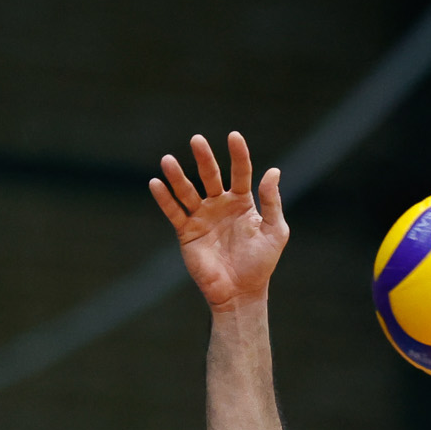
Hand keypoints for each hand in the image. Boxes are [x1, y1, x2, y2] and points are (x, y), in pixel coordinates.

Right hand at [150, 132, 286, 311]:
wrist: (240, 292)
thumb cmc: (261, 263)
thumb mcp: (274, 231)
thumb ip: (272, 202)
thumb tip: (273, 171)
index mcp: (242, 202)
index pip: (240, 172)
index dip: (238, 155)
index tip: (234, 137)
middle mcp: (220, 205)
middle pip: (210, 175)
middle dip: (204, 158)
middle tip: (197, 140)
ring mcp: (202, 217)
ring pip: (188, 191)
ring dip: (178, 176)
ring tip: (167, 160)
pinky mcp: (187, 233)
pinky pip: (174, 212)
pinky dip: (164, 199)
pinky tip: (156, 183)